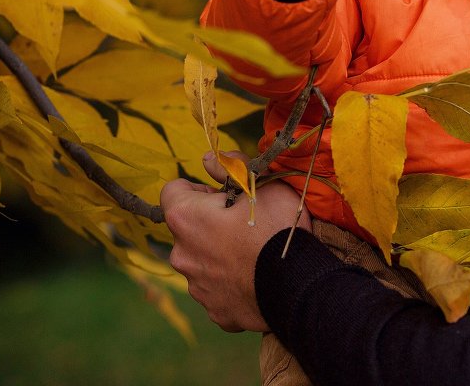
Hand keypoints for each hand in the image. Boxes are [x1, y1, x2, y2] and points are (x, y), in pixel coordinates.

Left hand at [161, 152, 310, 332]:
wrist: (297, 286)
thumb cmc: (277, 229)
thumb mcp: (262, 185)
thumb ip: (231, 167)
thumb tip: (206, 159)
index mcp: (187, 219)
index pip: (172, 190)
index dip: (199, 188)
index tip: (225, 194)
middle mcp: (181, 254)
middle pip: (188, 228)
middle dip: (210, 223)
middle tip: (245, 224)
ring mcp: (196, 286)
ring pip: (201, 260)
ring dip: (219, 253)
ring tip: (253, 253)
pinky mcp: (213, 310)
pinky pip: (217, 288)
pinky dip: (230, 281)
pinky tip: (255, 277)